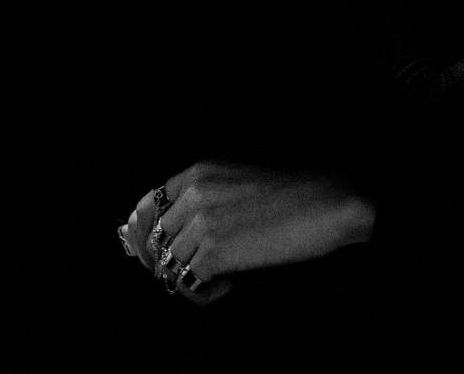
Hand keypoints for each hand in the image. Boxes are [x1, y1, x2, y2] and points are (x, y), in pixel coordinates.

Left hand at [119, 161, 375, 301]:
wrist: (320, 205)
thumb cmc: (286, 196)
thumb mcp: (235, 183)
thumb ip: (202, 200)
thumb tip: (169, 236)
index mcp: (198, 173)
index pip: (147, 206)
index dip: (143, 236)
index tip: (150, 256)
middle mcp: (194, 194)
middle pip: (156, 241)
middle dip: (168, 262)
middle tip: (196, 271)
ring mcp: (202, 222)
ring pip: (171, 265)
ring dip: (190, 277)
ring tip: (220, 276)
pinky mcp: (214, 252)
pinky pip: (190, 283)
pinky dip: (206, 291)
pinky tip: (230, 283)